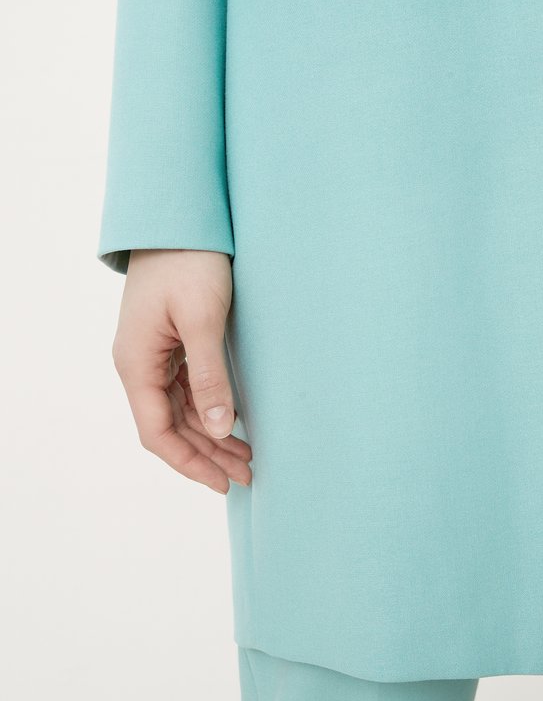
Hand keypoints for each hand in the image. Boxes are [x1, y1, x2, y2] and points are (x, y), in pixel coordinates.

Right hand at [111, 249, 252, 493]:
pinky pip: (184, 388)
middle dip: (207, 454)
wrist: (179, 218)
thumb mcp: (203, 319)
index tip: (224, 482)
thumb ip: (209, 376)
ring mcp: (152, 354)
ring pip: (179, 410)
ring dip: (210, 434)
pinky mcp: (168, 342)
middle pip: (169, 426)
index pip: (157, 432)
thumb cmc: (189, 262)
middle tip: (248, 475)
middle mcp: (138, 364)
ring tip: (247, 456)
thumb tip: (218, 428)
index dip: (190, 462)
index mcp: (136, 363)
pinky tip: (233, 421)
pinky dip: (208, 408)